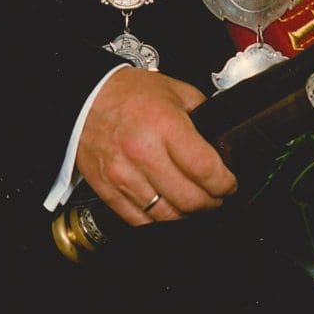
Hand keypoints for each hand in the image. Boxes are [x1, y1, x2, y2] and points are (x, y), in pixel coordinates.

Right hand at [76, 67, 235, 223]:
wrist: (84, 98)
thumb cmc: (129, 93)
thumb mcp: (176, 91)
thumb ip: (204, 114)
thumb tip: (223, 141)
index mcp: (164, 125)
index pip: (205, 169)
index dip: (225, 183)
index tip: (229, 184)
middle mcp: (142, 152)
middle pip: (189, 199)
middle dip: (212, 203)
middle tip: (217, 196)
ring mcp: (123, 175)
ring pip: (166, 216)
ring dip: (188, 215)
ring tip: (195, 204)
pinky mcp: (107, 191)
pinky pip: (140, 222)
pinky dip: (160, 222)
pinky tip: (169, 209)